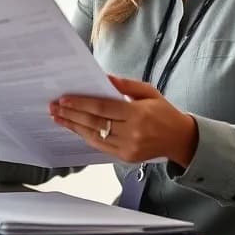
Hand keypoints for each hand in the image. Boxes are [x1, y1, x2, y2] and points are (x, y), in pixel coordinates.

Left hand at [50, 75, 197, 164]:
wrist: (180, 139)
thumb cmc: (164, 112)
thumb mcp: (149, 92)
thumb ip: (126, 85)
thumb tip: (103, 77)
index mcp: (138, 114)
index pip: (103, 108)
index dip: (81, 104)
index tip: (64, 99)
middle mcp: (132, 133)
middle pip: (95, 123)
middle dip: (72, 114)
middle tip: (54, 107)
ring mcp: (128, 148)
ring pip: (94, 136)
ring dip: (73, 127)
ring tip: (58, 118)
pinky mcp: (125, 157)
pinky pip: (100, 146)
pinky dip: (85, 136)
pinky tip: (74, 128)